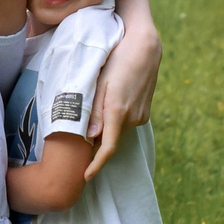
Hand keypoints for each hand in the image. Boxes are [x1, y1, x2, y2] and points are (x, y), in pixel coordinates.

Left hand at [82, 21, 159, 177]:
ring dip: (106, 128)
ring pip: (118, 130)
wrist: (145, 47)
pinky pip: (126, 123)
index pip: (108, 148)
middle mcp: (132, 117)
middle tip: (78, 139)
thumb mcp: (100, 82)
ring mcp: (141, 115)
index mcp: (118, 111)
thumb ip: (95, 110)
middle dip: (96, 142)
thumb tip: (90, 136)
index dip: (96, 165)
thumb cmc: (117, 60)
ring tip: (95, 113)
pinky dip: (116, 121)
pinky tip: (110, 104)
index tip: (86, 176)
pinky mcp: (145, 112)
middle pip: (111, 139)